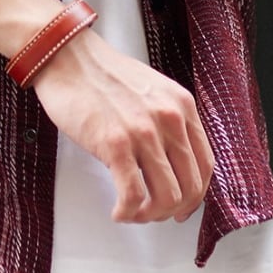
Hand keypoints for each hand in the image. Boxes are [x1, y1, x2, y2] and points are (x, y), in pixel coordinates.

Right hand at [31, 26, 214, 222]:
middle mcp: (169, 119)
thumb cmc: (102, 74)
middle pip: (191, 187)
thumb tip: (171, 164)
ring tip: (132, 211)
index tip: (182, 206)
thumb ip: (167, 120)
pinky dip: (128, 213)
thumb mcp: (151, 90)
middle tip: (152, 213)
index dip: (196, 195)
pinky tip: (117, 211)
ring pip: (167, 198)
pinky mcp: (115, 144)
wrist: (67, 56)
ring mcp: (144, 132)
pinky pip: (133, 196)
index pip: (205, 165)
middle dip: (172, 210)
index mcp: (182, 105)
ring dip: (150, 215)